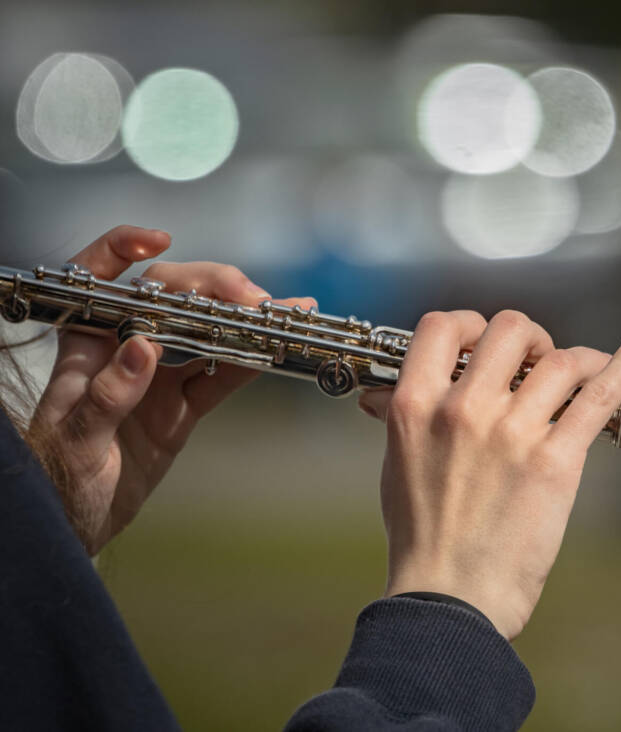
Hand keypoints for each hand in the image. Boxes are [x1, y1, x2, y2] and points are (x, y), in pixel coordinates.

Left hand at [31, 225, 315, 554]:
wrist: (71, 526)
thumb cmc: (55, 481)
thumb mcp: (75, 441)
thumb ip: (108, 395)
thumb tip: (144, 348)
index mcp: (86, 346)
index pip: (97, 280)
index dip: (123, 250)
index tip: (161, 239)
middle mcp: (124, 351)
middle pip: (171, 297)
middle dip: (213, 287)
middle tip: (253, 299)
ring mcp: (158, 378)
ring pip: (206, 332)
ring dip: (245, 319)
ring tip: (286, 310)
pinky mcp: (182, 408)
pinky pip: (220, 377)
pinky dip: (249, 362)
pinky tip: (277, 348)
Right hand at [357, 310, 620, 638]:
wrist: (449, 600)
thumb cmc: (422, 540)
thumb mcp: (396, 467)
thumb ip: (404, 420)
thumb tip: (389, 395)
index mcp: (417, 406)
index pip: (442, 327)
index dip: (469, 325)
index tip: (483, 344)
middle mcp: (464, 409)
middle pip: (509, 330)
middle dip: (529, 340)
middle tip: (535, 365)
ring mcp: (513, 432)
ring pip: (557, 359)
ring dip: (572, 359)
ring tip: (577, 375)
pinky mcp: (556, 460)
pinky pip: (599, 394)